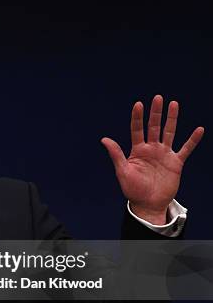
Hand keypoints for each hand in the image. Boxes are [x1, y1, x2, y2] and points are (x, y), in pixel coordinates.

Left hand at [101, 95, 203, 224]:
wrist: (148, 204)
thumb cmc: (133, 189)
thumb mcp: (122, 171)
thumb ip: (116, 154)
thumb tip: (103, 139)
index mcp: (137, 150)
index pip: (137, 129)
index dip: (137, 117)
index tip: (138, 104)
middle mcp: (151, 149)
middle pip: (154, 127)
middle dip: (156, 113)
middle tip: (158, 98)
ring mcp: (164, 154)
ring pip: (169, 132)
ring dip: (172, 119)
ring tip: (174, 104)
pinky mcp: (176, 163)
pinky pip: (186, 149)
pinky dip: (193, 140)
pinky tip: (198, 129)